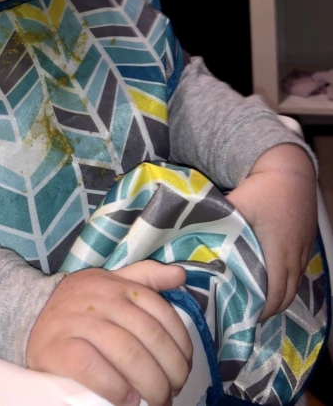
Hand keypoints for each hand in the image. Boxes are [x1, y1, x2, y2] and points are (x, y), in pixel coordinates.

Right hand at [27, 261, 192, 405]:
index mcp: (118, 286)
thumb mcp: (110, 282)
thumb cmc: (78, 303)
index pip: (162, 313)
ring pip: (127, 353)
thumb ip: (145, 277)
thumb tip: (180, 274)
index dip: (180, 344)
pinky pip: (95, 369)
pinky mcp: (61, 349)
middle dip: (170, 370)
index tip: (184, 367)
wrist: (27, 314)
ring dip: (150, 383)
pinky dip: (116, 388)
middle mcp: (101, 300)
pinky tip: (128, 400)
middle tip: (172, 392)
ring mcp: (80, 323)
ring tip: (156, 401)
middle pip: (149, 336)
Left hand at [226, 144, 316, 319]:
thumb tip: (184, 238)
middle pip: (284, 297)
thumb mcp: (235, 207)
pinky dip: (283, 283)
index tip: (239, 316)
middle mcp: (293, 259)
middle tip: (241, 315)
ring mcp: (301, 253)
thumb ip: (213, 224)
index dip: (258, 311)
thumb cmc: (261, 189)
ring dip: (274, 297)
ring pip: (291, 287)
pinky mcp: (303, 245)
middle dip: (265, 309)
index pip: (272, 295)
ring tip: (252, 304)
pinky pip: (296, 274)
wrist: (289, 170)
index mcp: (276, 254)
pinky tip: (267, 282)